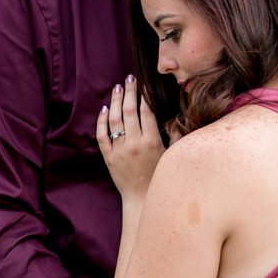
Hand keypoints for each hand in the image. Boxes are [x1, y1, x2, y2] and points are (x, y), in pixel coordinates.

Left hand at [95, 77, 163, 197]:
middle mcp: (134, 144)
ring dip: (115, 101)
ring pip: (114, 120)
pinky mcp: (108, 157)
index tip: (145, 84)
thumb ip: (175, 136)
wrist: (142, 199)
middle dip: (130, 92)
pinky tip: (104, 109)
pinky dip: (101, 121)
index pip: (147, 112)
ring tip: (117, 87)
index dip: (145, 95)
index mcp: (152, 142)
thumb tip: (176, 117)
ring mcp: (119, 150)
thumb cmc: (161, 177)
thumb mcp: (172, 156)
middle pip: (129, 111)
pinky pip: (102, 135)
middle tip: (130, 78)